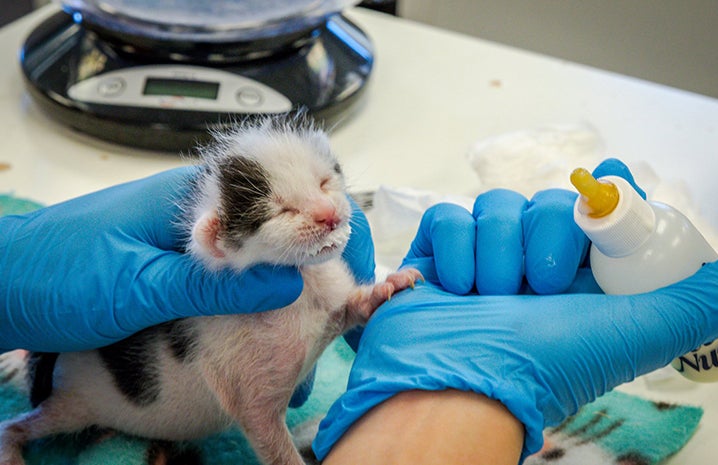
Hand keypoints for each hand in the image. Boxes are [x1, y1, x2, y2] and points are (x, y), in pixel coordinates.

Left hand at [0, 166, 372, 354]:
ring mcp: (181, 223)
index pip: (264, 188)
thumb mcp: (139, 288)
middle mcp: (187, 201)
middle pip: (264, 202)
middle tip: (342, 249)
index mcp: (183, 196)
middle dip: (304, 223)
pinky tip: (271, 277)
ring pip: (248, 225)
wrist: (0, 284)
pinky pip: (226, 248)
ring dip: (283, 243)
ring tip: (322, 260)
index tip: (340, 233)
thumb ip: (214, 282)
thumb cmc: (56, 277)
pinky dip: (253, 261)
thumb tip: (285, 282)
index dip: (308, 208)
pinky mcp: (172, 247)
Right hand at [313, 159, 717, 460]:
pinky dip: (456, 246)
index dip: (607, 192)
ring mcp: (483, 256)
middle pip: (548, 201)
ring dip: (498, 248)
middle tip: (542, 283)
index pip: (600, 210)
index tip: (611, 182)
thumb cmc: (541, 367)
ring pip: (497, 204)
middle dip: (547, 233)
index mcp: (582, 278)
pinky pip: (448, 216)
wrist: (456, 389)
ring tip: (492, 294)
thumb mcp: (628, 336)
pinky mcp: (438, 254)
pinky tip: (458, 286)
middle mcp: (534, 263)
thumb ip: (684, 306)